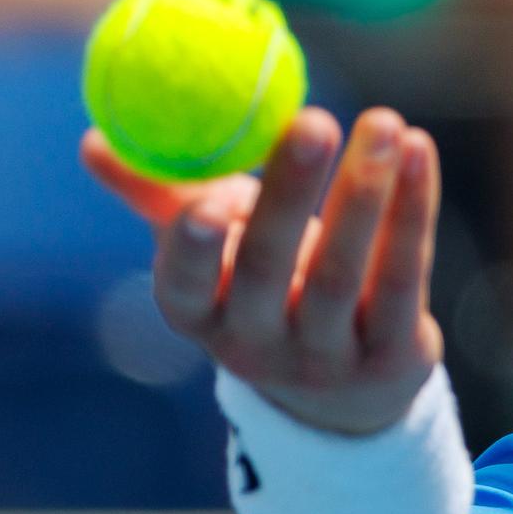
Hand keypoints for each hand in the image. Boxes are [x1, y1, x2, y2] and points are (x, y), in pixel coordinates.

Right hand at [80, 105, 444, 434]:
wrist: (344, 393)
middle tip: (313, 120)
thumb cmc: (265, 289)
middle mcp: (256, 342)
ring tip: (383, 121)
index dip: (190, 250)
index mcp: (199, 313)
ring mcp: (325, 356)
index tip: (203, 200)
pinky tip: (419, 150)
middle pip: (268, 269)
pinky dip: (412, 210)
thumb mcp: (213, 250)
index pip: (183, 288)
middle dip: (289, 192)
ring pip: (341, 273)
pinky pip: (401, 277)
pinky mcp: (390, 354)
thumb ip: (162, 195)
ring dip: (364, 193)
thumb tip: (94, 139)